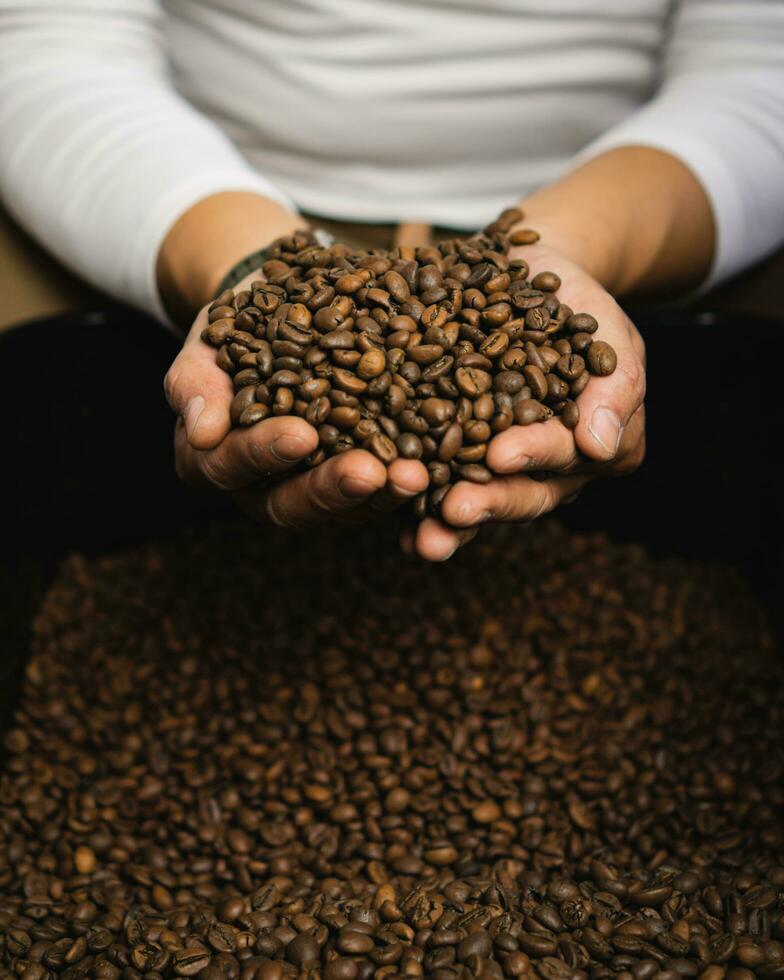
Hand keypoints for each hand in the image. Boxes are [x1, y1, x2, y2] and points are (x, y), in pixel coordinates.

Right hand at [164, 270, 429, 528]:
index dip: (266, 453)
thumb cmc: (235, 326)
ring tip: (418, 474)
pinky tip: (443, 467)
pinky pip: (384, 492)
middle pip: (293, 503)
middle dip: (334, 488)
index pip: (233, 465)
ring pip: (346, 508)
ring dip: (383, 495)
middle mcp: (262, 488)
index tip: (302, 434)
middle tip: (373, 471)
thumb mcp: (208, 338)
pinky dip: (412, 484)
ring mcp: (314, 488)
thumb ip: (195, 381)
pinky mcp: (360, 481)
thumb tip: (202, 431)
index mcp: (214, 459)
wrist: (281, 313)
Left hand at [405, 242, 645, 561]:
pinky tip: (383, 507)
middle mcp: (539, 469)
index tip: (503, 453)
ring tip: (421, 535)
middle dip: (486, 503)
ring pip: (471, 496)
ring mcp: (491, 464)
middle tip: (455, 511)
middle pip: (515, 492)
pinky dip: (407, 496)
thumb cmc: (578, 306)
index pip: (561, 455)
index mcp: (584, 447)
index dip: (533, 454)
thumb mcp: (609, 333)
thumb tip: (601, 446)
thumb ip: (615, 387)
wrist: (526, 280)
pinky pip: (429, 476)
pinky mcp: (447, 450)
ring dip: (444, 520)